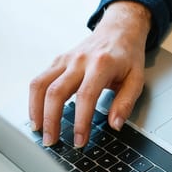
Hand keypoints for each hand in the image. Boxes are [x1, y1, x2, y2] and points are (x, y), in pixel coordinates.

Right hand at [28, 0, 151, 146]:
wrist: (119, 30)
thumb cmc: (128, 56)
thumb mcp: (137, 79)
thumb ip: (126, 102)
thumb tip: (115, 124)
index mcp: (101, 65)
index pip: (85, 96)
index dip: (80, 121)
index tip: (79, 140)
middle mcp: (79, 60)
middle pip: (56, 92)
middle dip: (51, 120)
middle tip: (52, 141)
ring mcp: (66, 59)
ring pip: (41, 84)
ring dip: (36, 110)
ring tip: (39, 130)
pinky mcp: (58, 61)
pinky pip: (40, 80)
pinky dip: (34, 99)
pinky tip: (37, 114)